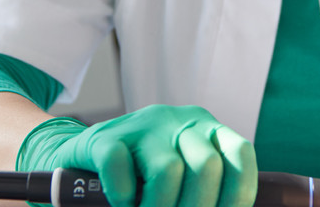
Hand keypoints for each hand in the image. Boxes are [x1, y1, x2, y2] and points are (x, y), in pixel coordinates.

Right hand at [16, 104, 256, 206]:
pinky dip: (123, 197)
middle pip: (207, 166)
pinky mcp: (105, 137)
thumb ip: (201, 193)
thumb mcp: (180, 179)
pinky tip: (122, 205)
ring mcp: (141, 125)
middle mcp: (176, 121)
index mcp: (203, 130)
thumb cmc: (140, 179)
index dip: (238, 196)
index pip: (239, 155)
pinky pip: (120, 167)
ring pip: (167, 171)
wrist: (81, 161)